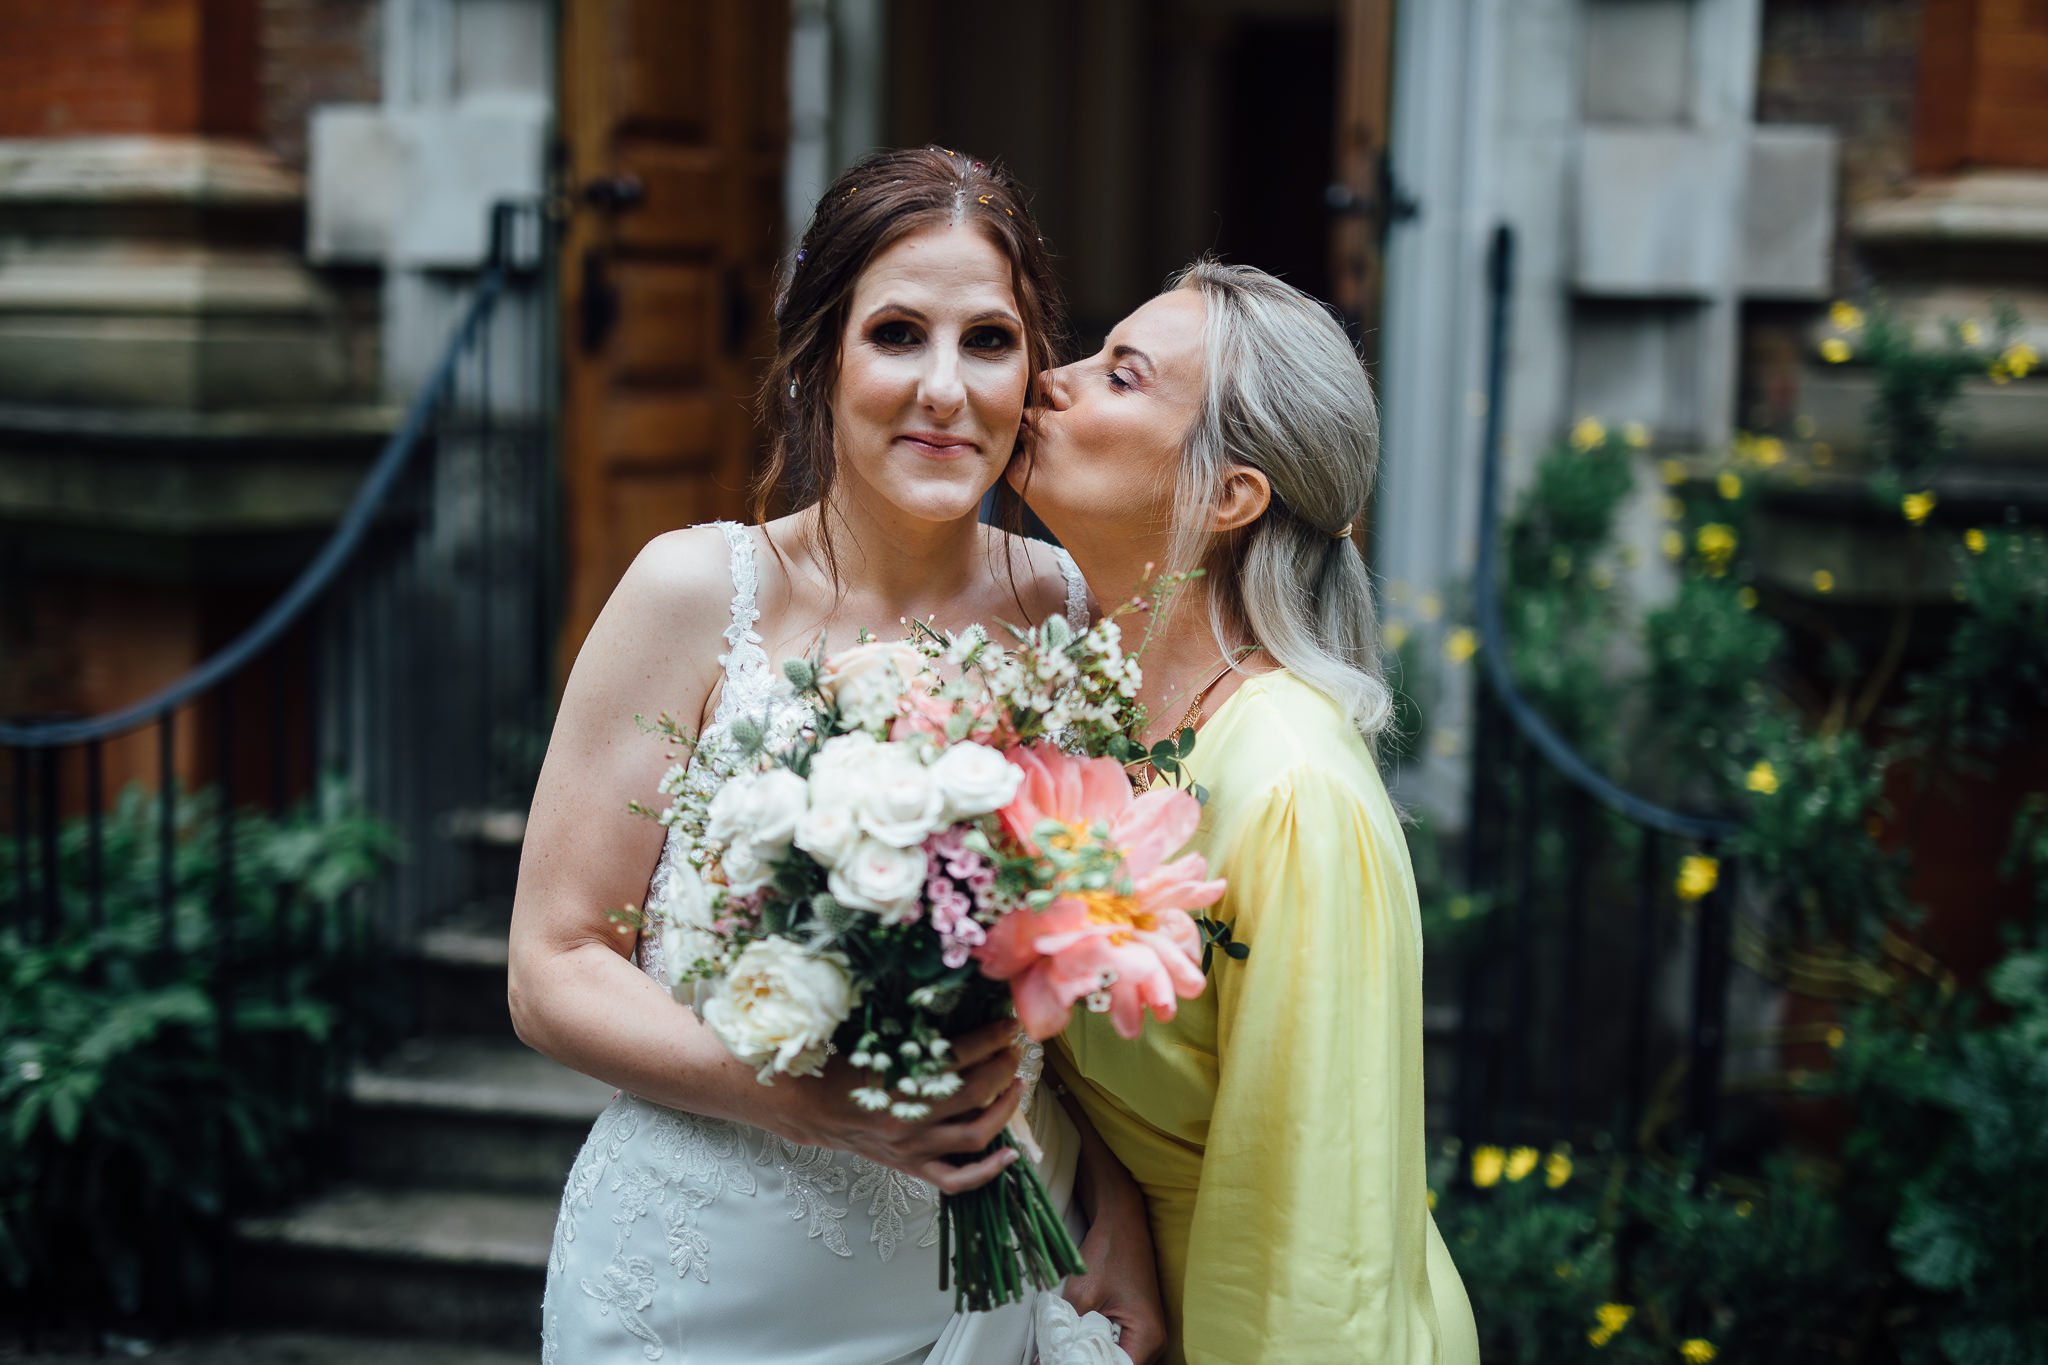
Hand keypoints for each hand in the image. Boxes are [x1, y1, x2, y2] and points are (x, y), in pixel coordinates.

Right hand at [758, 1018, 1026, 1195]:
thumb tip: (952, 1003)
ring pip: (975, 1134)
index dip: (990, 1039)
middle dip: (1002, 1066)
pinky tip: (1011, 1155)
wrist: (804, 1106)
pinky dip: (988, 1171)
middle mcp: (907, 1119)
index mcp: (894, 1082)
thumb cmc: (836, 1065)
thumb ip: (909, 1029)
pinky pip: (957, 1180)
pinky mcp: (910, 1166)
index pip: (957, 1057)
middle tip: (1013, 1049)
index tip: (1008, 1024)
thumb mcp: (870, 1038)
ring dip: (1004, 1107)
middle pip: (974, 1093)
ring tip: (1016, 1084)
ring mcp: (911, 1148)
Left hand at [1062, 1194, 1166, 1364]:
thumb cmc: (1107, 1252)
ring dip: (1090, 1355)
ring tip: (1065, 1346)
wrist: (1120, 1222)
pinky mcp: (1136, 1326)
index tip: (1061, 1359)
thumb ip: (1066, 1333)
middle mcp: (1153, 1341)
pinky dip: (1095, 1346)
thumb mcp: (1081, 1295)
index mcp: (1146, 1337)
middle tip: (1058, 1354)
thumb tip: (1046, 1360)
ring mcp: (1147, 1334)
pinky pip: (1117, 1348)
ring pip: (1115, 1359)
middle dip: (1086, 1361)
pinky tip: (1076, 1338)